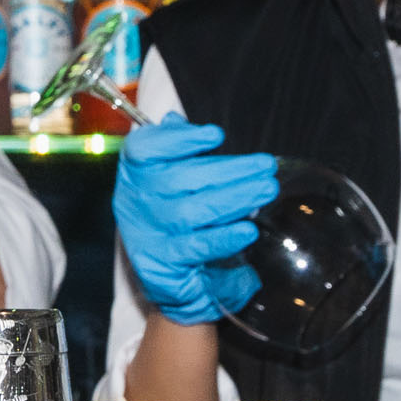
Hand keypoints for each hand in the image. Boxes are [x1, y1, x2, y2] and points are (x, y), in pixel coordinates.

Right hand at [113, 115, 279, 325]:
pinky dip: (222, 238)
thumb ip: (173, 148)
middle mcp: (135, 203)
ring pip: (190, 213)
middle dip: (229, 171)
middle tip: (266, 167)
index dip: (177, 140)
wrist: (167, 278)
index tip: (216, 135)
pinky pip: (195, 249)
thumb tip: (177, 121)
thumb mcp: (170, 179)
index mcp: (136, 174)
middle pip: (179, 179)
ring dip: (233, 199)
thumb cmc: (174, 217)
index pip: (143, 150)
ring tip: (266, 190)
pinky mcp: (161, 267)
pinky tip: (247, 230)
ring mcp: (146, 235)